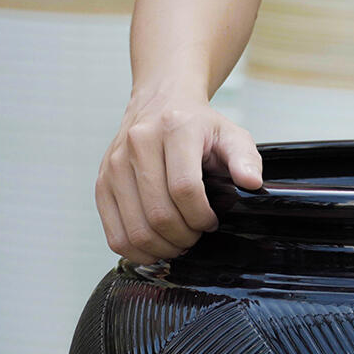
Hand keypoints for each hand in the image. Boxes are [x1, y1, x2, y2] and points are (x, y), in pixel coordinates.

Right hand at [96, 90, 263, 263]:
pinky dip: (138, 250)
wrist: (160, 102)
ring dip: (163, 248)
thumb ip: (246, 158)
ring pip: (136, 229)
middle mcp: (137, 144)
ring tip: (179, 242)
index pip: (184, 189)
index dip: (202, 217)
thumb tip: (251, 182)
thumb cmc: (198, 126)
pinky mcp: (102, 183)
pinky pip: (115, 233)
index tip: (212, 221)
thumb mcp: (231, 135)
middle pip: (159, 214)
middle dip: (185, 237)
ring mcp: (114, 165)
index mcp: (173, 130)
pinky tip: (157, 245)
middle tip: (196, 236)